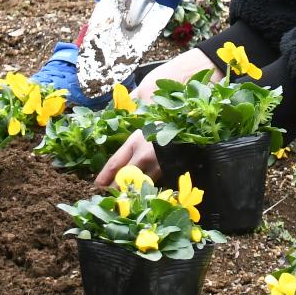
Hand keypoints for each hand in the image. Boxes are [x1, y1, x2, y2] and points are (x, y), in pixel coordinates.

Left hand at [88, 48, 215, 188]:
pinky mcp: (175, 168)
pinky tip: (149, 186)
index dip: (106, 174)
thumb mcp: (147, 101)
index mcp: (137, 139)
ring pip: (144, 183)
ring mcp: (161, 163)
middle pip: (127, 178)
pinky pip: (160, 180)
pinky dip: (153, 185)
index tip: (97, 184)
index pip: (116, 161)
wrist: (197, 109)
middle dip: (118, 188)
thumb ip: (134, 106)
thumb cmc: (169, 104)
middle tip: (111, 193)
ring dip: (136, 188)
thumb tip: (123, 105)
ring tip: (128, 192)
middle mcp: (147, 154)